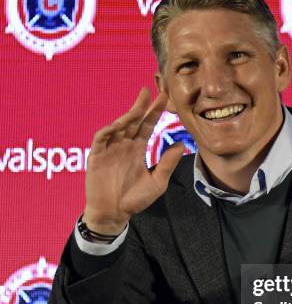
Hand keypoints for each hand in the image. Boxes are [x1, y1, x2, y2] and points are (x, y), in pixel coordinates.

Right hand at [83, 88, 183, 233]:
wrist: (114, 214)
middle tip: (150, 90)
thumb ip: (167, 163)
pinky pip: (101, 139)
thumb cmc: (134, 199)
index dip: (155, 111)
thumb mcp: (157, 181)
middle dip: (141, 105)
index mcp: (138, 149)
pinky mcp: (96, 156)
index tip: (165, 97)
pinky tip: (118, 125)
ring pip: (118, 126)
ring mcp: (110, 149)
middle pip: (133, 120)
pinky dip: (108, 130)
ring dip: (127, 115)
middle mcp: (124, 145)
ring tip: (138, 106)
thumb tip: (182, 144)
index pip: (148, 124)